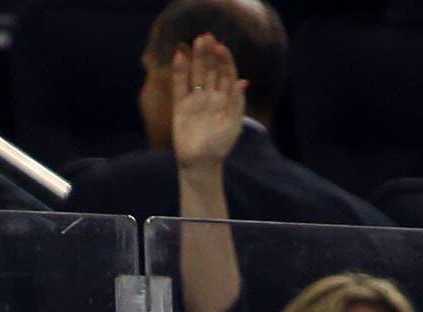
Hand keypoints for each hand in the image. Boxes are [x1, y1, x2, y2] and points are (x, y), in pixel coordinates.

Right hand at [171, 33, 247, 174]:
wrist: (201, 163)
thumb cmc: (220, 146)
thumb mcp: (233, 124)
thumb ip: (237, 103)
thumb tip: (242, 81)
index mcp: (225, 98)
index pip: (226, 74)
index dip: (225, 60)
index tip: (221, 48)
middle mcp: (211, 95)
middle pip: (211, 69)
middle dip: (210, 54)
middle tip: (207, 37)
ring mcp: (196, 99)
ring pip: (196, 73)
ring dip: (197, 57)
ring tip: (198, 40)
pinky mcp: (181, 106)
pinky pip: (180, 85)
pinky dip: (179, 71)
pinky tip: (180, 56)